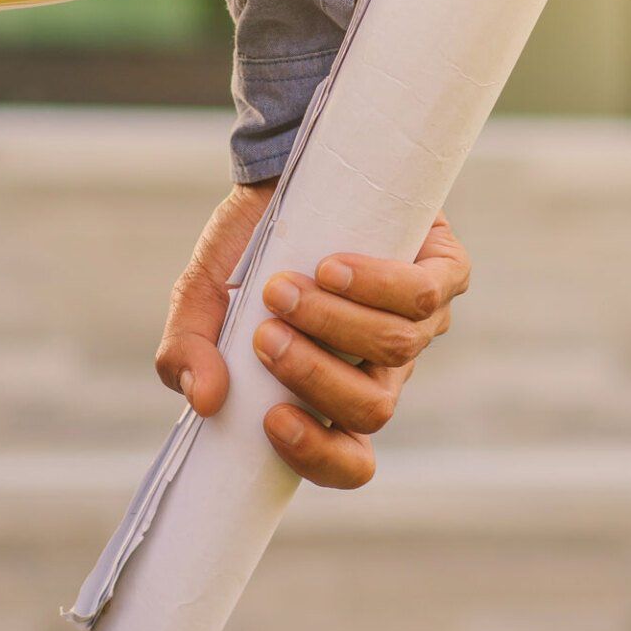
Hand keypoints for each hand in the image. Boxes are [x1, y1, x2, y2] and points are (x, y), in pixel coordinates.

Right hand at [154, 182, 470, 489]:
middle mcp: (380, 366)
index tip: (272, 420)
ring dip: (333, 323)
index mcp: (332, 390)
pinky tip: (331, 267)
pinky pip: (426, 297)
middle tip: (265, 336)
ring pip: (396, 349)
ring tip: (283, 289)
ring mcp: (420, 322)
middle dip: (314, 377)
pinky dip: (376, 285)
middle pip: (372, 409)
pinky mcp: (444, 270)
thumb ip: (186, 352)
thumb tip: (206, 399)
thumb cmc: (248, 246)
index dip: (320, 457)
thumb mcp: (201, 297)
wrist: (284, 169)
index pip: (349, 460)